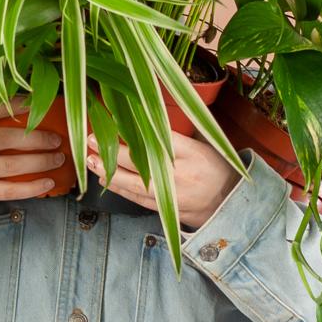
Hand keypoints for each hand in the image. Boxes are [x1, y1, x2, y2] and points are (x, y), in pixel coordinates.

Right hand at [0, 94, 65, 213]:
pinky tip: (48, 182)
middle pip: (8, 138)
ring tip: (58, 157)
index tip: (35, 102)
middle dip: (37, 138)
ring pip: (13, 165)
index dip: (14, 104)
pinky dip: (32, 188)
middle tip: (56, 139)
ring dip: (41, 161)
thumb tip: (23, 104)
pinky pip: (10, 190)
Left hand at [86, 129, 242, 229]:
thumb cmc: (215, 169)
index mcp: (192, 153)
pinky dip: (119, 189)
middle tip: (91, 142)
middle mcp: (181, 174)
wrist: (230, 203)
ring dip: (109, 173)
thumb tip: (150, 111)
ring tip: (91, 161)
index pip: (159, 139)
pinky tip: (105, 179)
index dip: (133, 132)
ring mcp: (172, 195)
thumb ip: (179, 132)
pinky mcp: (166, 210)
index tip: (113, 122)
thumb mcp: (205, 144)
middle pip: (141, 163)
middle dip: (112, 153)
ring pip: (135, 184)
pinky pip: (137, 199)